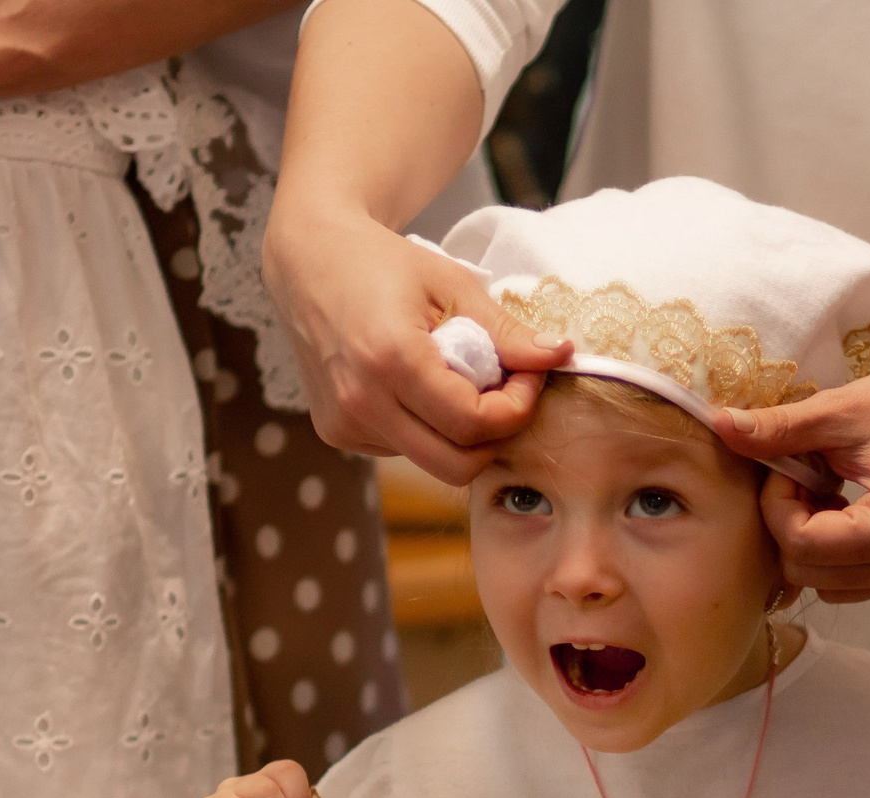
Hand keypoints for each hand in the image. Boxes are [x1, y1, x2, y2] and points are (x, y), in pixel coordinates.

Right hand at [263, 202, 571, 483]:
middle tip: (506, 390)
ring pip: (432, 461)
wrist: (308, 260)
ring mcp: (344, 423)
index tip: (529, 374)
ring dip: (462, 432)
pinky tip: (419, 385)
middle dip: (495, 435)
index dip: (517, 407)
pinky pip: (403, 449)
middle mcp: (361, 402)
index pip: (474, 423)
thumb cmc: (382, 262)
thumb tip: (561, 356)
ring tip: (460, 379)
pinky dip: (427, 427)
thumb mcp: (452, 284)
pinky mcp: (337, 432)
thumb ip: (506, 332)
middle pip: (457, 464)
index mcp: (390, 359)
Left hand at [712, 340, 869, 600]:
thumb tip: (718, 424)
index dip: (779, 503)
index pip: (803, 544)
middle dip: (789, 523)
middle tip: (805, 475)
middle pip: (806, 571)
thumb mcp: (840, 411)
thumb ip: (779, 428)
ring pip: (820, 584)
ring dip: (806, 541)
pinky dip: (827, 553)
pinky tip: (839, 511)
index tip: (791, 464)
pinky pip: (842, 584)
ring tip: (824, 493)